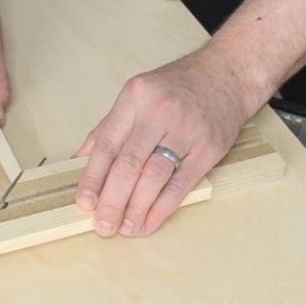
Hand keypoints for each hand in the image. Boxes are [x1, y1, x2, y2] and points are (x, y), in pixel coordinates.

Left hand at [74, 50, 260, 236]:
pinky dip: (163, 208)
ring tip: (125, 229)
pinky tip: (149, 222)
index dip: (92, 177)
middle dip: (112, 200)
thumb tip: (78, 162)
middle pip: (129, 163)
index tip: (83, 203)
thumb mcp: (136, 96)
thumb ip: (108, 129)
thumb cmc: (176, 88)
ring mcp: (186, 131)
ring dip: (137, 208)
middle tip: (102, 226)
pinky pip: (181, 184)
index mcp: (134, 98)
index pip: (107, 143)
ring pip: (154, 176)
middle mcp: (159, 113)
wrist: (226, 75)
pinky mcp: (208, 148)